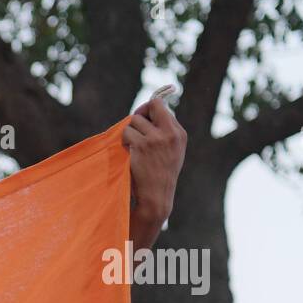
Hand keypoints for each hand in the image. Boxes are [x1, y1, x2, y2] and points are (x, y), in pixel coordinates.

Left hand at [123, 95, 186, 246]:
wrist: (156, 196)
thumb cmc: (160, 176)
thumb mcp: (171, 152)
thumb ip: (164, 132)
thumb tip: (145, 113)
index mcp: (179, 133)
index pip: (162, 107)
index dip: (149, 110)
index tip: (143, 116)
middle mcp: (170, 133)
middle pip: (150, 105)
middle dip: (139, 114)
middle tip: (133, 126)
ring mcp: (156, 138)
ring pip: (135, 120)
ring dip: (129, 132)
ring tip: (132, 147)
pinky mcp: (142, 144)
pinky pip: (126, 132)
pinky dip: (123, 141)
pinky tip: (128, 153)